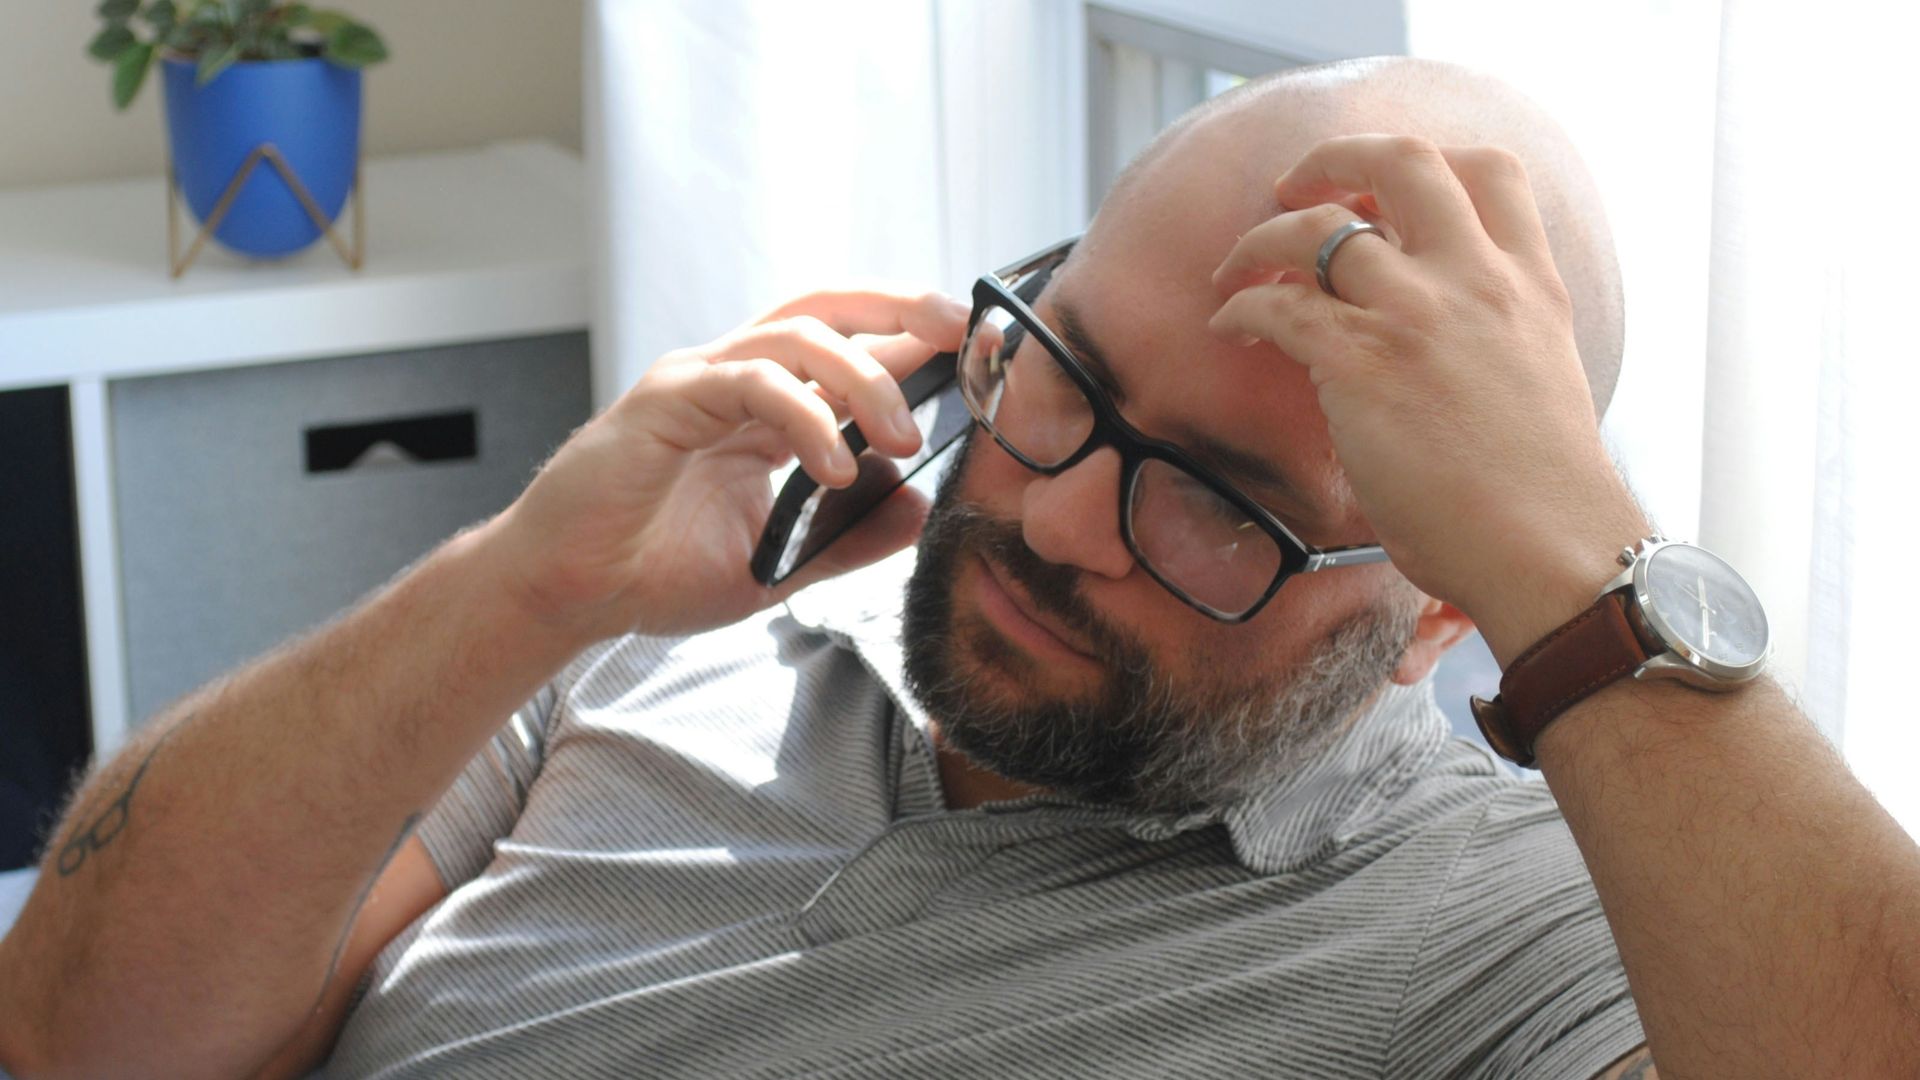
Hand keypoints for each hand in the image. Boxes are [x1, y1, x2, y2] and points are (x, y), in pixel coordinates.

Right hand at [481, 288, 970, 643]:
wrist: (568, 593)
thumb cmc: (655, 569)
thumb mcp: (778, 564)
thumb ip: (846, 537)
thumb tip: (918, 508)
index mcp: (765, 407)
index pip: (848, 345)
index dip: (912, 338)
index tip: (976, 352)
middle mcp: (736, 379)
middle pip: (828, 308)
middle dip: (901, 308)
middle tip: (961, 335)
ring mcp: (699, 381)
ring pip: (796, 337)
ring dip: (862, 379)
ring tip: (902, 436)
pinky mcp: (665, 400)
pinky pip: (749, 383)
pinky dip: (803, 415)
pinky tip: (834, 464)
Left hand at [1207, 135, 1647, 663]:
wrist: (1550, 548)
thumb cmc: (1540, 496)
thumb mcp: (1537, 382)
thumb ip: (1488, 340)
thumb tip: (1424, 351)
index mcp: (1529, 285)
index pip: (1490, 171)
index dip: (1428, 161)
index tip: (1383, 185)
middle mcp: (1475, 280)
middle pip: (1403, 160)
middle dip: (1335, 156)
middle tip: (1294, 185)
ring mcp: (1416, 314)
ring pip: (1320, 226)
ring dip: (1262, 237)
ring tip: (1235, 267)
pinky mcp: (1360, 361)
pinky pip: (1277, 303)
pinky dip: (1241, 305)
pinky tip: (1229, 325)